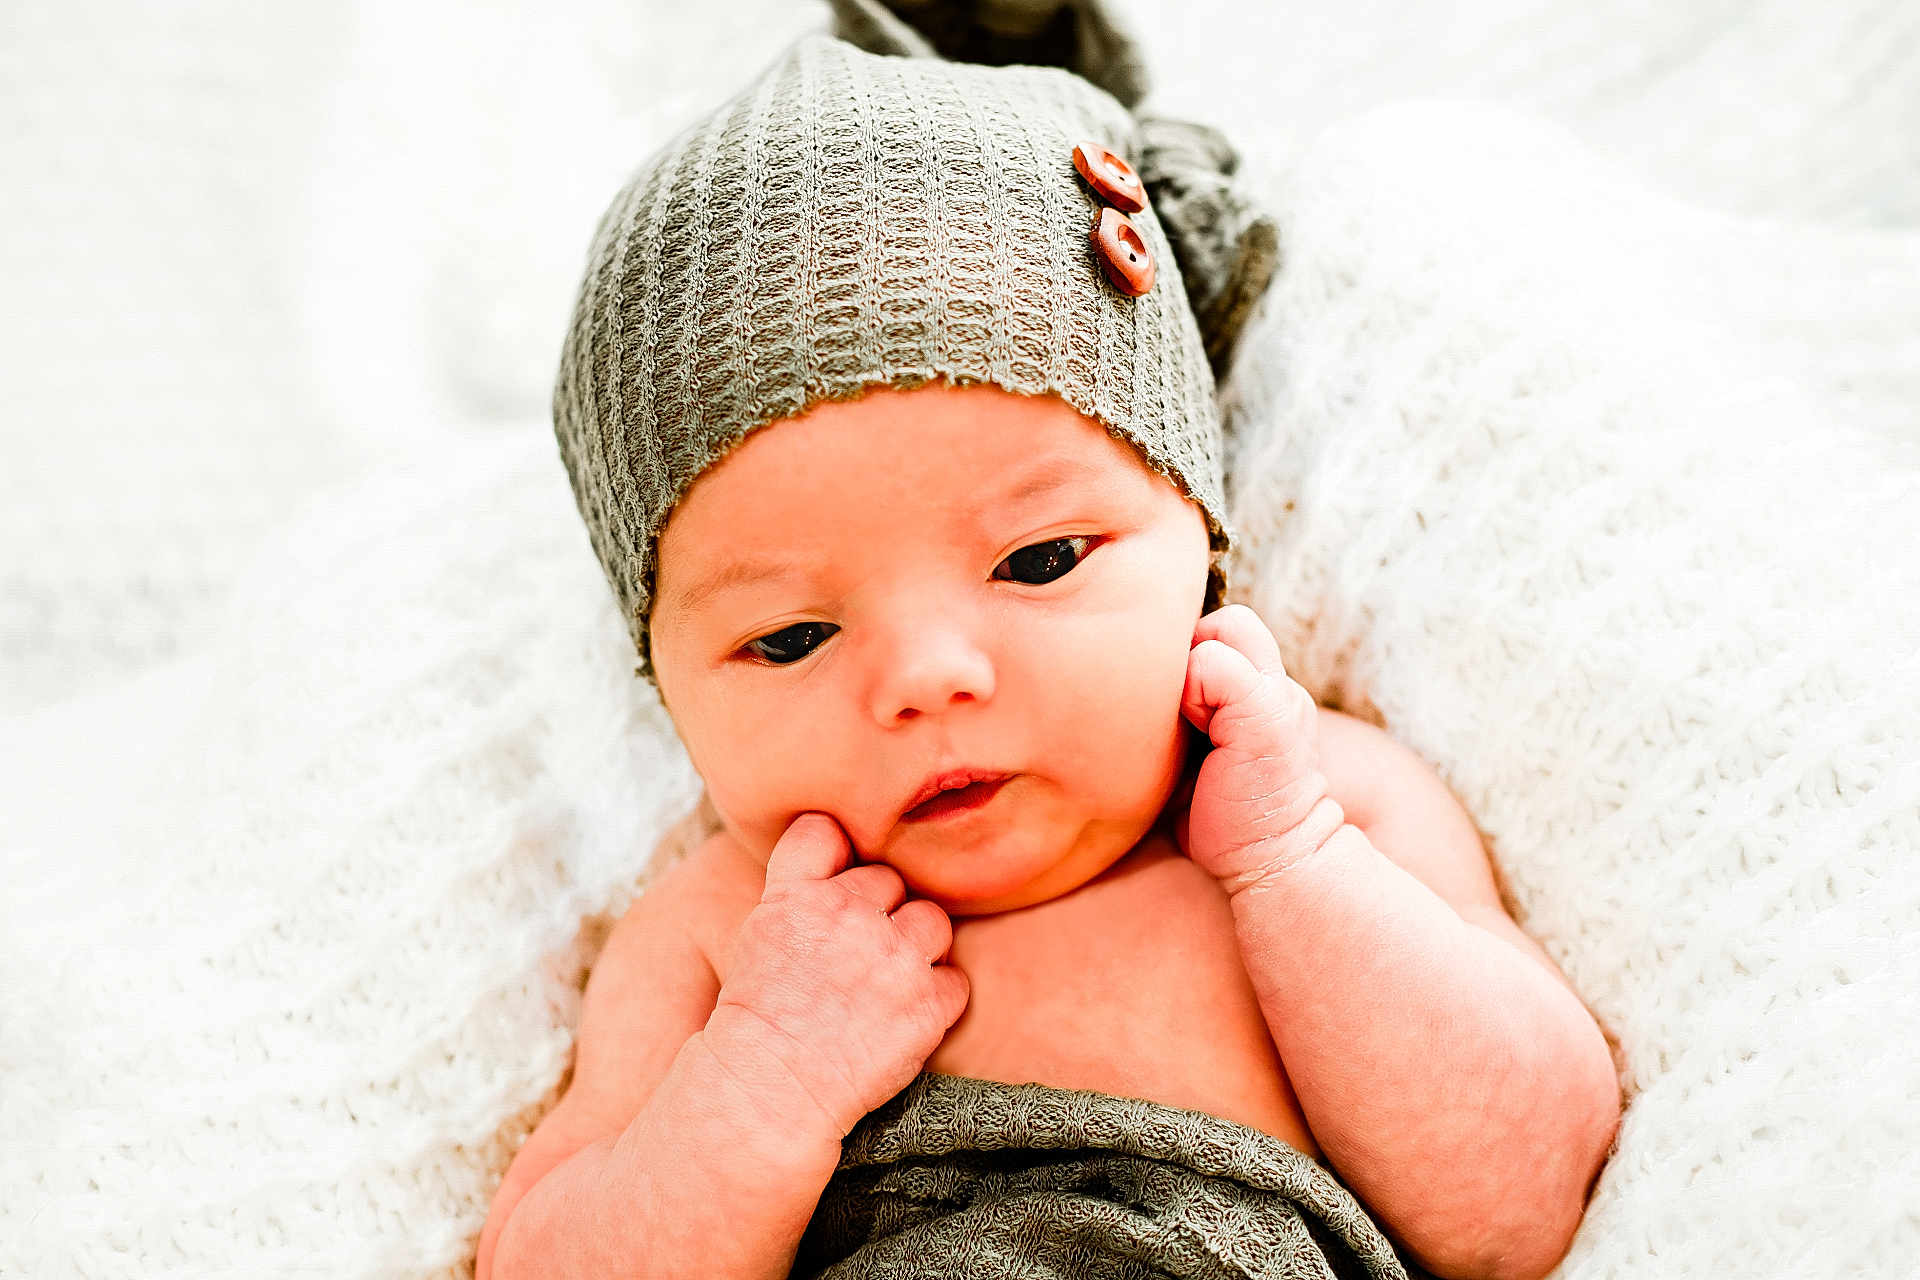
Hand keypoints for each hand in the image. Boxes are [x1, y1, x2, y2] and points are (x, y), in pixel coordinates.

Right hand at [704, 813, 970, 1141]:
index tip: (833, 881)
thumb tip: (838, 851)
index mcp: (798, 894)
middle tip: (856, 956)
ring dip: (918, 946)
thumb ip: (801, 887)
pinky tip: (904, 1016)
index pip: (826, 830)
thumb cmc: (759, 1016)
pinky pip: (954, 979)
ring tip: (888, 982)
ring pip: (933, 920)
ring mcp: (894, 958)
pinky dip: (936, 997)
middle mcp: (849, 915)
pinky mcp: (927, 1005)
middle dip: (878, 911)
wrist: (769, 1092)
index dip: (835, 851)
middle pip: (889, 879)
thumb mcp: (760, 932)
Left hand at [1178, 605, 1347, 895]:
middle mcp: (1278, 684)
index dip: (1191, 656)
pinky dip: (1190, 690)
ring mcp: (1277, 694)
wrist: (1274, 861)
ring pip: (1222, 627)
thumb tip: (1126, 691)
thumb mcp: (1202, 755)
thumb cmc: (1226, 821)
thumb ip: (1189, 715)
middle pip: (1227, 621)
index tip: (1177, 706)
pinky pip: (1212, 664)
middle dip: (1190, 651)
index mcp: (1264, 692)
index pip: (1224, 631)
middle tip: (1179, 709)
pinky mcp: (1265, 710)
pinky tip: (1193, 732)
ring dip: (1189, 668)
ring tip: (1188, 721)